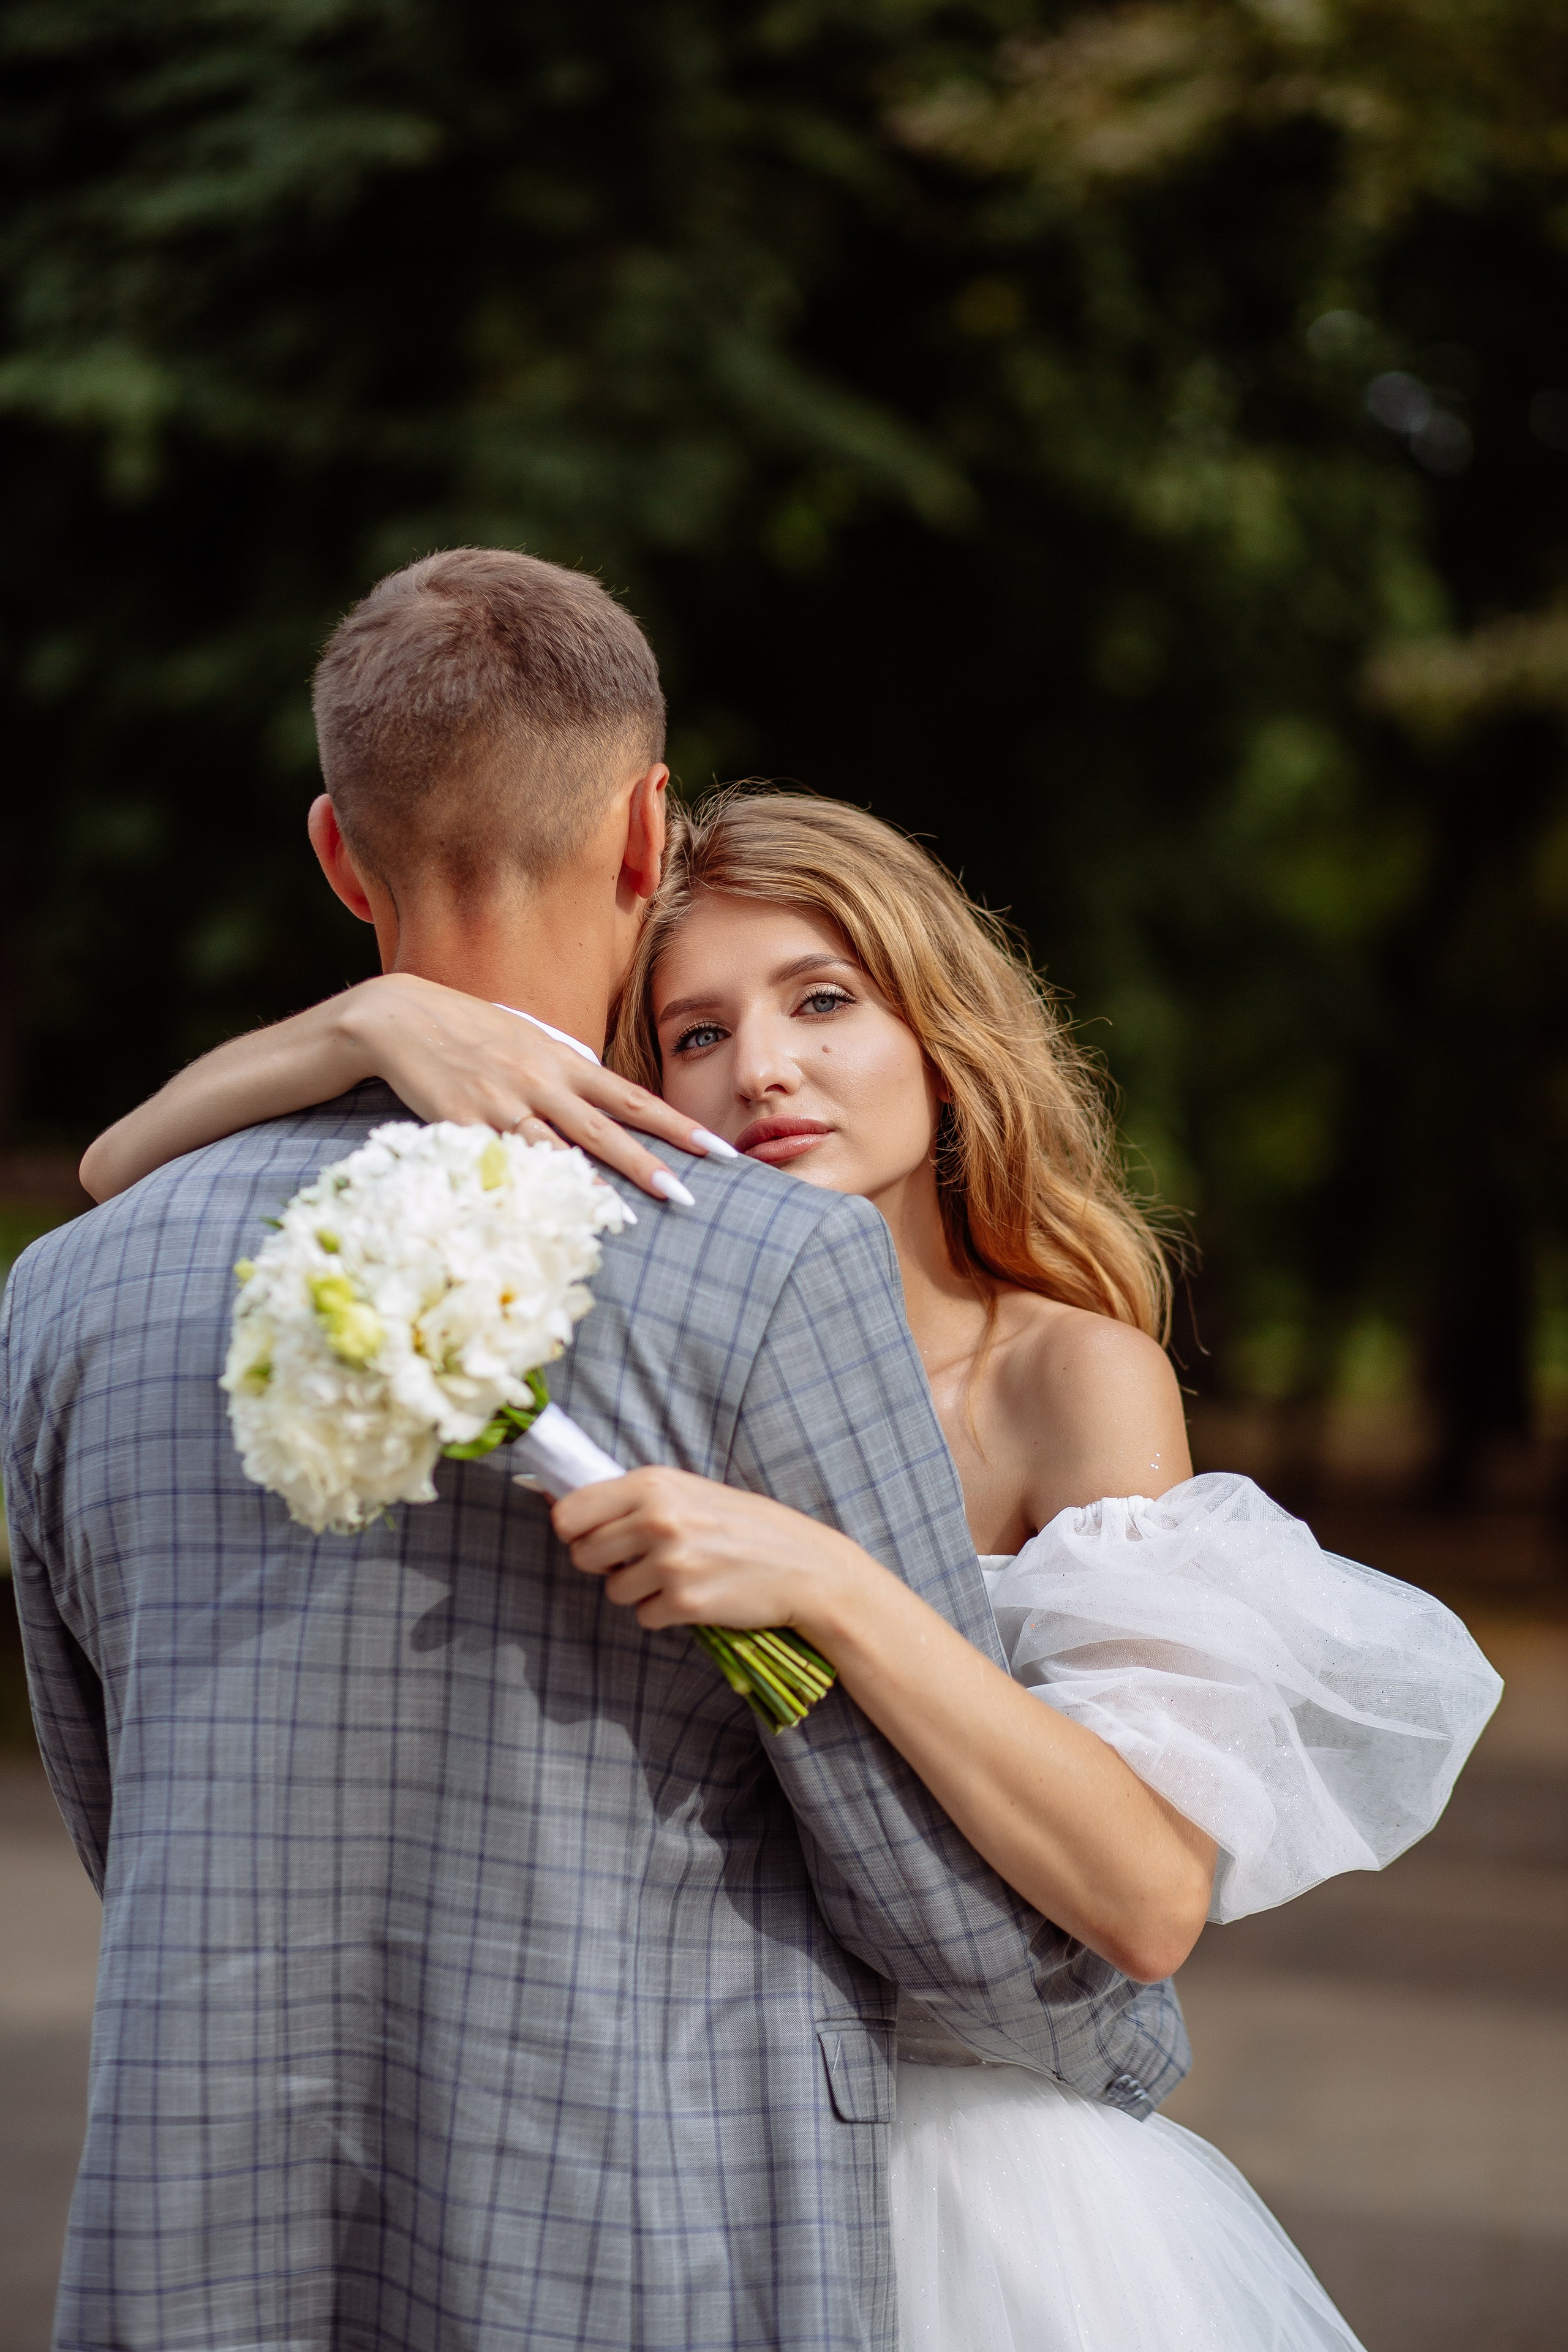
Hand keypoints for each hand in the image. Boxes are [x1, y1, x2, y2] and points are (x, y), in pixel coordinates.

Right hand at [340, 972, 730, 1201]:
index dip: (678, 1125)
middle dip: (652, 1163)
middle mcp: (544, 1081)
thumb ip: (564, 1072)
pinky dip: (537, 1183)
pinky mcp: (467, 1121)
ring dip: (600, 1183)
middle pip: (608, 1128)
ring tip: (634, 1215)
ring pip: (562, 1148)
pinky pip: (509, 1159)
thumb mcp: (527, 1042)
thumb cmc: (469, 1032)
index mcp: (564, 1062)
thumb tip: (598, 1097)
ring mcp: (506, 1102)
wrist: (401, 1017)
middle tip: (691, 1196)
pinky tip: (558, 1206)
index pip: (633, 1097)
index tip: (717, 1149)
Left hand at [552, 1467, 879, 1639]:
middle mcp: (657, 1519)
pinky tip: (697, 1594)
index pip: (569, 1512)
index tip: (592, 1536)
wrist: (805, 1566)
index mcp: (653, 1484)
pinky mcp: (685, 1603)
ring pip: (613, 1590)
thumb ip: (632, 1498)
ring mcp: (671, 1563)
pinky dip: (664, 1613)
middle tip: (643, 1559)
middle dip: (605, 1563)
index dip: (574, 1529)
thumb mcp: (688, 1492)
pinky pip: (644, 1617)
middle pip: (582, 1554)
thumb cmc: (745, 1525)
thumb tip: (556, 1500)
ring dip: (638, 1590)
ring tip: (680, 1574)